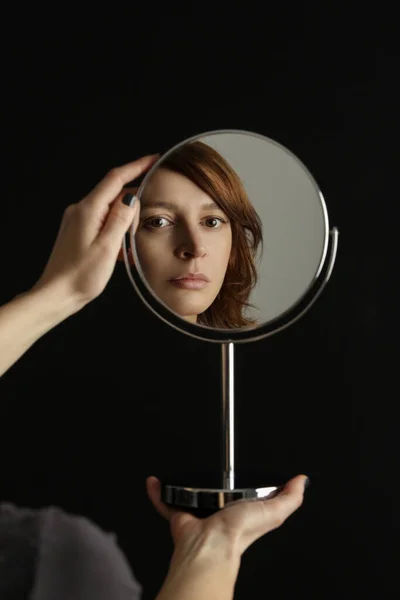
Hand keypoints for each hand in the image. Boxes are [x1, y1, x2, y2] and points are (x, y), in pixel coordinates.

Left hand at [32, 155, 157, 311]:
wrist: (56, 294)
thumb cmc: (80, 276)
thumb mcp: (108, 247)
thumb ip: (121, 219)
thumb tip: (131, 197)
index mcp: (88, 210)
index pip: (115, 178)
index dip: (136, 166)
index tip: (153, 159)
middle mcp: (80, 210)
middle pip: (113, 193)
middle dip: (133, 200)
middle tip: (149, 217)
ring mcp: (77, 220)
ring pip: (109, 209)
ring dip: (124, 220)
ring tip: (134, 240)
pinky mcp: (77, 232)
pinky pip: (102, 222)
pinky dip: (115, 231)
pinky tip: (122, 249)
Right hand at [146, 475, 307, 557]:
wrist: (210, 544)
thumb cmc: (238, 532)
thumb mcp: (274, 512)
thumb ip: (291, 498)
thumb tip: (303, 481)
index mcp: (244, 512)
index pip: (249, 498)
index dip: (249, 487)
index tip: (246, 470)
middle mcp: (222, 513)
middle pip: (219, 494)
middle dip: (216, 482)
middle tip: (213, 466)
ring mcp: (200, 514)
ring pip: (192, 497)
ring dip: (186, 487)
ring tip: (183, 469)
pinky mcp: (181, 517)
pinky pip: (166, 503)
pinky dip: (159, 493)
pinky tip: (156, 482)